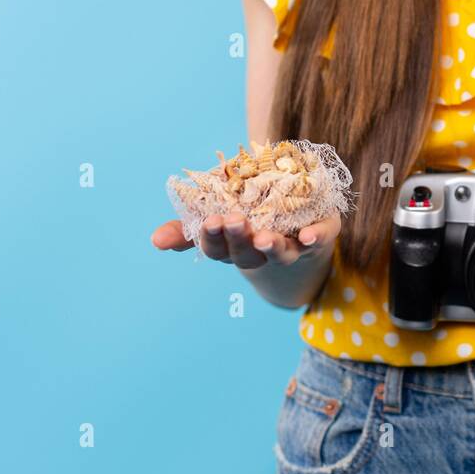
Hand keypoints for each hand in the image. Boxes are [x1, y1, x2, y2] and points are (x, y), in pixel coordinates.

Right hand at [150, 214, 340, 269]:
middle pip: (246, 253)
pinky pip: (319, 239)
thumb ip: (190, 228)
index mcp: (234, 247)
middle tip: (231, 221)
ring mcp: (292, 247)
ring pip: (280, 253)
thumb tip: (155, 240)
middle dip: (237, 238)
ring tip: (263, 238)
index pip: (217, 247)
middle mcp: (261, 252)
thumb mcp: (221, 221)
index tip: (208, 221)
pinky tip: (308, 235)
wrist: (305, 235)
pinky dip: (314, 238)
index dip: (212, 236)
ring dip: (271, 246)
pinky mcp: (319, 236)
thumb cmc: (253, 221)